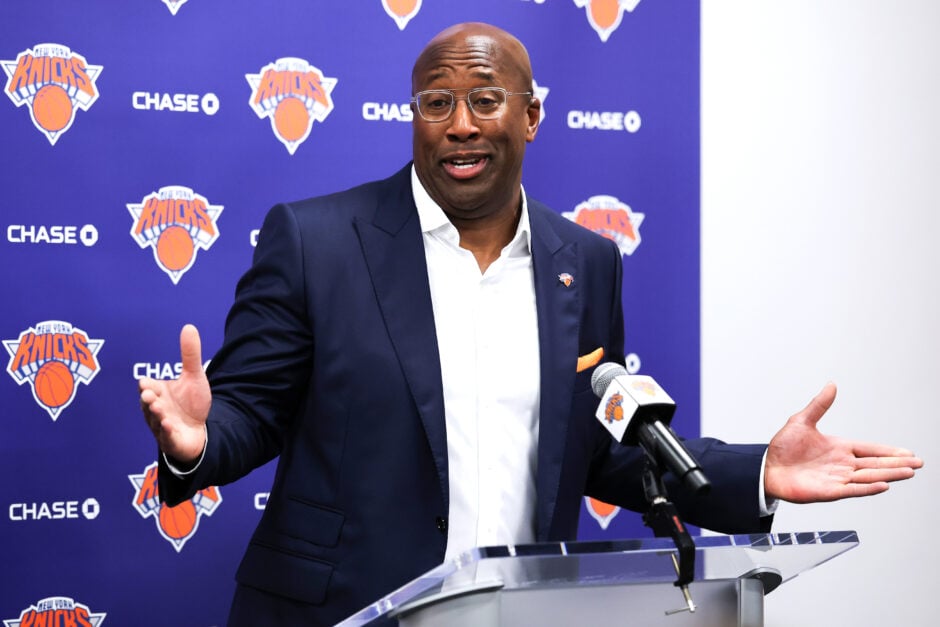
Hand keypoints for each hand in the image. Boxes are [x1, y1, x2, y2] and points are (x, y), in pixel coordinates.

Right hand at [139, 324, 210, 465]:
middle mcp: (155, 408)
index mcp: (157, 392)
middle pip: (148, 403)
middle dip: (148, 399)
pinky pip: (166, 436)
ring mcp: (160, 425)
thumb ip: (190, 354)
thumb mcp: (194, 376)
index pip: (147, 386)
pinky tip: (169, 424)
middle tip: (149, 395)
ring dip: (156, 414)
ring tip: (159, 408)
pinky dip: (166, 430)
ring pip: (155, 419)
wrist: (198, 431)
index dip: (147, 386)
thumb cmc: (191, 403)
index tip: (147, 384)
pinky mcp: (170, 439)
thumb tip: (188, 326)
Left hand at [764, 382, 922, 502]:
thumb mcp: (801, 421)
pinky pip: (852, 489)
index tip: (908, 453)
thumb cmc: (783, 447)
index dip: (888, 451)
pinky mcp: (828, 491)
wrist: (766, 467)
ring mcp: (837, 478)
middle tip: (918, 464)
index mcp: (839, 448)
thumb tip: (831, 385)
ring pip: (868, 476)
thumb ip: (819, 405)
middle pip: (875, 464)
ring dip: (889, 474)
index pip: (870, 449)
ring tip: (908, 472)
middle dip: (896, 464)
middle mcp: (841, 464)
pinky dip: (867, 488)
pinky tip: (884, 485)